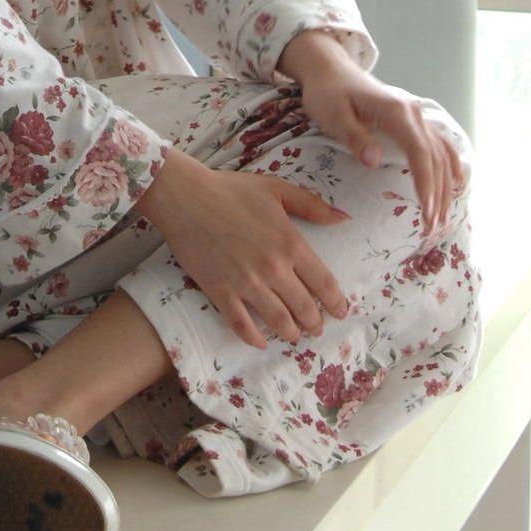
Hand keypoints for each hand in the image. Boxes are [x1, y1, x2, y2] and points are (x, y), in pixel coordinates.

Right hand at [138, 151, 353, 351]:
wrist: (185, 197)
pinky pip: (241, 325)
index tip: (340, 311)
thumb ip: (313, 206)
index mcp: (290, 243)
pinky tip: (261, 342)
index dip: (336, 302)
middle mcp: (273, 269)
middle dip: (315, 323)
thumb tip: (345, 219)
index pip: (324, 284)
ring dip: (291, 333)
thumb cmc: (232, 190)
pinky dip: (254, 338)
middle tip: (316, 327)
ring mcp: (246, 284)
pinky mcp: (220, 292)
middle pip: (304, 308)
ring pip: (278, 322)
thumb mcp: (277, 189)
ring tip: (294, 335)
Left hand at [287, 48, 469, 245]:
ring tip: (443, 217)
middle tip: (433, 228)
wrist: (331, 69)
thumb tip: (376, 161)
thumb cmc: (328, 94)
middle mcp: (414, 113)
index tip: (427, 211)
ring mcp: (416, 115)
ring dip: (445, 186)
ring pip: (441, 153)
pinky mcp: (413, 120)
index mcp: (396, 112)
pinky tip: (457, 182)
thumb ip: (356, 138)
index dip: (426, 183)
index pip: (420, 153)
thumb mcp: (333, 116)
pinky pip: (439, 143)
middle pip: (436, 158)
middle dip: (437, 195)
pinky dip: (451, 163)